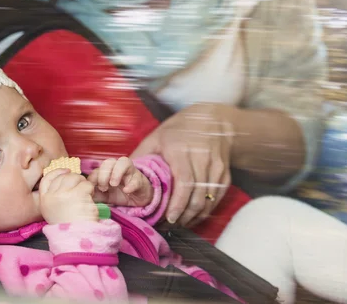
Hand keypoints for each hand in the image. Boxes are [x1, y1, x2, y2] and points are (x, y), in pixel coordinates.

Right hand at [39, 169, 97, 224]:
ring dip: (83, 184)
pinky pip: (87, 185)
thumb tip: (65, 179)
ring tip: (86, 195)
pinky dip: (91, 190)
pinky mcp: (78, 194)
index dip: (57, 172)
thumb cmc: (68, 227)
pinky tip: (90, 199)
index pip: (47, 179)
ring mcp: (65, 194)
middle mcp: (52, 195)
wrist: (76, 239)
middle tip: (81, 186)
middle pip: (64, 177)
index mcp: (44, 200)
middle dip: (74, 178)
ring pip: (76, 178)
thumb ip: (54, 197)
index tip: (67, 171)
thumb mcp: (53, 212)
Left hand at [88, 157, 152, 206]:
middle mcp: (118, 168)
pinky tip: (126, 191)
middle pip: (109, 161)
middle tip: (103, 187)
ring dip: (116, 173)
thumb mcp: (104, 196)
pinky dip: (130, 184)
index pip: (98, 168)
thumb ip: (95, 194)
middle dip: (104, 174)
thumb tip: (84, 193)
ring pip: (123, 162)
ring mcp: (130, 172)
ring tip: (113, 184)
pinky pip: (136, 178)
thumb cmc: (119, 193)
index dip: (94, 177)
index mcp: (108, 171)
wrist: (137, 198)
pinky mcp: (140, 179)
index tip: (93, 188)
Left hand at [131, 103, 233, 226]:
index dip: (177, 204)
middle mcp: (202, 159)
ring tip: (179, 223)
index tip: (169, 218)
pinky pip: (216, 199)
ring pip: (208, 201)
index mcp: (181, 150)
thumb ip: (140, 157)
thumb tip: (122, 176)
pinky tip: (192, 216)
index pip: (184, 183)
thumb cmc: (179, 129)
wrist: (214, 120)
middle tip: (169, 225)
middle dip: (184, 216)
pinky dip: (205, 211)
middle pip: (197, 196)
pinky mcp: (225, 175)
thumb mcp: (156, 137)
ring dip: (194, 217)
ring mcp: (216, 168)